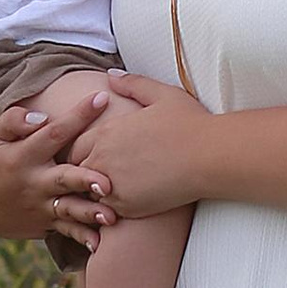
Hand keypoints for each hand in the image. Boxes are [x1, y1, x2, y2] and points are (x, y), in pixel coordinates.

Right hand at [0, 86, 115, 249]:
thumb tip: (42, 115)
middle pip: (64, 178)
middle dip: (86, 180)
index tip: (101, 99)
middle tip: (108, 182)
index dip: (78, 115)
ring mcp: (40, 206)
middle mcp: (34, 182)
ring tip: (111, 218)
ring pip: (69, 210)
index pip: (54, 132)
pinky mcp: (45, 224)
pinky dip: (82, 238)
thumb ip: (13, 121)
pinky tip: (100, 244)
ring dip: (90, 214)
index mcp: (22, 156)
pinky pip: (66, 231)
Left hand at [89, 74, 217, 217]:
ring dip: (97, 192)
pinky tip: (132, 200)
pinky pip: (107, 211)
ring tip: (117, 190)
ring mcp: (112, 185)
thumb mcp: (161, 95)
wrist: (210, 157)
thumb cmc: (190, 123)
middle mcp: (102, 158)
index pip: (75, 146)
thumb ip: (132, 84)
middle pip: (76, 171)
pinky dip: (113, 208)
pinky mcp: (127, 207)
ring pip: (89, 194)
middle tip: (103, 175)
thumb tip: (111, 75)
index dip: (84, 151)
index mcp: (106, 132)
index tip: (99, 154)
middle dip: (86, 173)